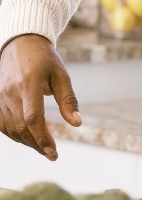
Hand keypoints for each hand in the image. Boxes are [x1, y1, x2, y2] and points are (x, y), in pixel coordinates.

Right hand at [0, 34, 79, 159]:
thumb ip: (68, 100)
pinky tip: (26, 139)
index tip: (54, 151)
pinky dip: (13, 135)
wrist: (20, 44)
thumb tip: (76, 123)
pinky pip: (1, 124)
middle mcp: (9, 93)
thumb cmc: (45, 59)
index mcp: (28, 85)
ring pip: (10, 129)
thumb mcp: (61, 75)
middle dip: (37, 144)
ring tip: (43, 149)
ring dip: (26, 142)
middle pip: (21, 127)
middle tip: (51, 154)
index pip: (33, 118)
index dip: (42, 138)